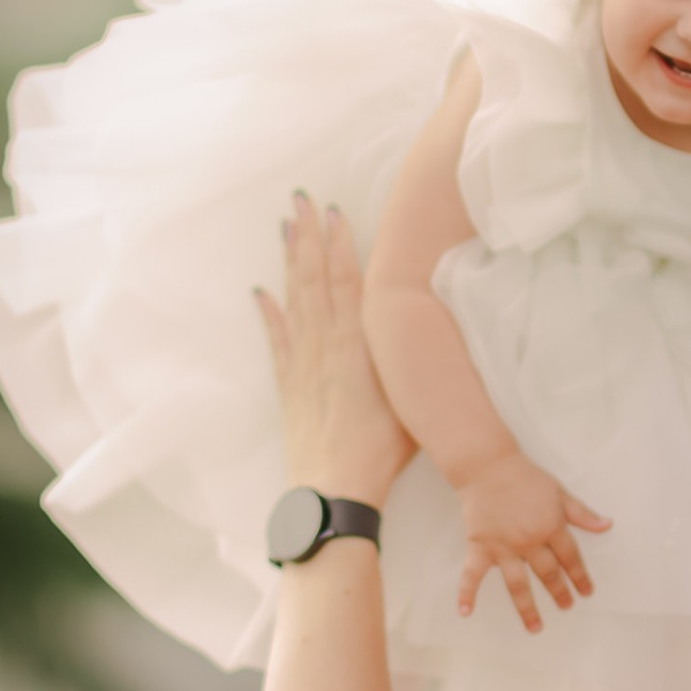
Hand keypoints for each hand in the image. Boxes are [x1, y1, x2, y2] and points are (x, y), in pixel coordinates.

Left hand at [254, 195, 415, 508]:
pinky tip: (260, 292)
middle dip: (308, 237)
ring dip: (289, 263)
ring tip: (284, 229)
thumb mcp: (413, 397)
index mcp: (358, 345)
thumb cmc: (384, 451)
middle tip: (299, 199)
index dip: (338, 243)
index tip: (331, 210)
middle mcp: (327, 347)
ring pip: (295, 302)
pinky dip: (269, 314)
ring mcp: (304, 366)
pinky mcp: (290, 389)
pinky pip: (277, 342)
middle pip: (315, 280)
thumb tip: (429, 321)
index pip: (347, 281)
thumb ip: (416, 357)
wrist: (337, 491)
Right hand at [456, 452, 608, 633]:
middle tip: (566, 606)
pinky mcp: (480, 546)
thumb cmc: (525, 477)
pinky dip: (467, 593)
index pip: (570, 558)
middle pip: (548, 574)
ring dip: (527, 608)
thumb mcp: (560, 493)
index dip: (580, 576)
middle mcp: (530, 541)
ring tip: (535, 627)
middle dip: (560, 593)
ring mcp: (504, 547)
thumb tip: (607, 526)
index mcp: (551, 527)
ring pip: (518, 584)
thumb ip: (582, 514)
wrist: (488, 466)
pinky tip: (465, 611)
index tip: (586, 592)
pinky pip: (472, 574)